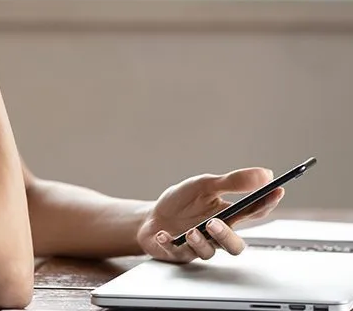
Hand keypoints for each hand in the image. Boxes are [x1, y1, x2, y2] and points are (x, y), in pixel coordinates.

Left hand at [136, 167, 284, 262]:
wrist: (150, 217)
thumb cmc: (180, 202)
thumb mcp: (204, 185)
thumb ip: (232, 182)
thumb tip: (265, 173)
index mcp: (226, 215)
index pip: (252, 213)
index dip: (266, 203)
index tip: (276, 190)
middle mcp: (216, 234)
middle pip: (234, 245)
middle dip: (227, 236)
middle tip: (214, 222)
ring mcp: (198, 246)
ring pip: (209, 253)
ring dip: (200, 242)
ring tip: (190, 231)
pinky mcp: (179, 253)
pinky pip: (177, 253)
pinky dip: (170, 244)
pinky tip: (163, 235)